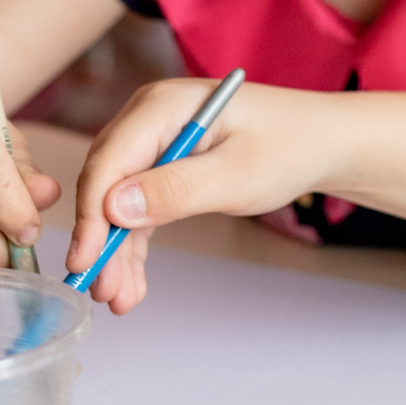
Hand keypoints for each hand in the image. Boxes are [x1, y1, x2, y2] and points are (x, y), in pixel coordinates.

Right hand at [70, 80, 337, 312]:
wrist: (321, 143)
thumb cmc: (288, 148)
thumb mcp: (236, 176)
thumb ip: (175, 190)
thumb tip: (112, 208)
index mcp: (163, 106)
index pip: (110, 161)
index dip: (91, 214)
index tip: (84, 260)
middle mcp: (150, 119)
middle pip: (107, 183)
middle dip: (103, 240)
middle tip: (102, 289)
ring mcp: (156, 143)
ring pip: (118, 203)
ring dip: (117, 250)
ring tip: (119, 298)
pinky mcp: (165, 167)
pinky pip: (139, 209)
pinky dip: (135, 244)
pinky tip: (133, 282)